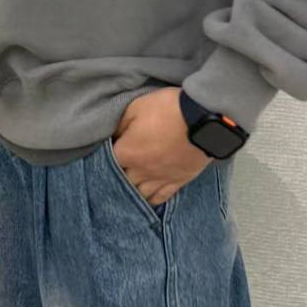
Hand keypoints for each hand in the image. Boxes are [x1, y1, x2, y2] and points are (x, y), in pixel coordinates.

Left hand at [111, 86, 212, 205]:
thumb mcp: (136, 107)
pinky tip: (147, 198)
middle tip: (115, 170)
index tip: (105, 152)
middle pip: (121, 183)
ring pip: (140, 195)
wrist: (204, 119)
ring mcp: (160, 179)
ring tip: (128, 187)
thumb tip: (112, 135)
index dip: (103, 157)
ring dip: (131, 191)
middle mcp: (141, 171)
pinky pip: (160, 198)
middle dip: (116, 177)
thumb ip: (119, 124)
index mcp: (127, 153)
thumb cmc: (167, 109)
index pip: (106, 162)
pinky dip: (151, 199)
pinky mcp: (178, 182)